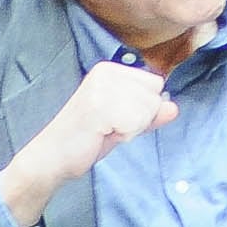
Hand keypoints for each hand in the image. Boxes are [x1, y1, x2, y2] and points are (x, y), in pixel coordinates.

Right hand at [0, 58, 179, 226]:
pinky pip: (136, 122)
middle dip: (139, 119)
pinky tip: (103, 134)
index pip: (155, 83)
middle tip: (109, 126)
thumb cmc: (86, 139)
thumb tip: (173, 107)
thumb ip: (149, 114)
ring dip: (130, 128)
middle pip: (154, 95)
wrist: (52, 156)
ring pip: (147, 109)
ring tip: (104, 130)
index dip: (143, 109)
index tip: (116, 118)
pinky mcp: (99, 104)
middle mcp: (106, 71)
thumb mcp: (124, 123)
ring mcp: (101, 86)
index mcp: (110, 69)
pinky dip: (124, 135)